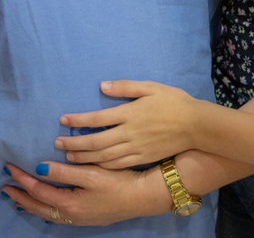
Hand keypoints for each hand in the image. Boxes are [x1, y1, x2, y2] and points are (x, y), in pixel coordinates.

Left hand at [1, 160, 167, 225]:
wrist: (142, 198)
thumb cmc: (118, 183)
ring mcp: (79, 219)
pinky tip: (45, 209)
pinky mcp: (86, 218)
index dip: (22, 178)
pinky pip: (57, 217)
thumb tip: (39, 168)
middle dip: (19, 197)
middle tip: (4, 189)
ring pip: (46, 215)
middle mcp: (70, 215)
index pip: (38, 189)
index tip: (8, 168)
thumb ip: (63, 171)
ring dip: (30, 206)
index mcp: (69, 203)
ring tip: (17, 201)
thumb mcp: (90, 173)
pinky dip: (45, 212)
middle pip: (38, 206)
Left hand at [56, 80, 198, 168]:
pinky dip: (102, 166)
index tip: (62, 120)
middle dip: (74, 144)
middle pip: (95, 142)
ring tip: (68, 157)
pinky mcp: (143, 158)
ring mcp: (136, 148)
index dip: (77, 121)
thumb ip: (125, 87)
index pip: (97, 119)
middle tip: (57, 144)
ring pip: (104, 157)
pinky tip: (93, 166)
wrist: (196, 126)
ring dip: (84, 157)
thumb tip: (102, 86)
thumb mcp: (150, 87)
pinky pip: (118, 165)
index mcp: (129, 114)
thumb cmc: (174, 102)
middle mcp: (129, 133)